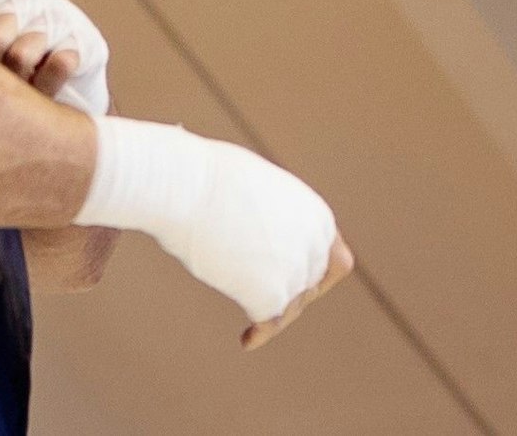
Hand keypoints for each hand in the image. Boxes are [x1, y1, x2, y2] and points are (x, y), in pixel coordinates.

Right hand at [72, 116, 354, 347]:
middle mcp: (316, 243)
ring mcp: (296, 269)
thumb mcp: (257, 189)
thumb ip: (270, 215)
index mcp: (317, 215)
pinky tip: (246, 338)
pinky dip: (260, 332)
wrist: (185, 186)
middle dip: (291, 295)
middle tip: (265, 308)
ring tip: (253, 328)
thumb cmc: (206, 179)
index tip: (292, 287)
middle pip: (312, 283)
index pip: (331, 257)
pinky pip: (270, 320)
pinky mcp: (272, 293)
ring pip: (291, 305)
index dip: (312, 275)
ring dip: (273, 314)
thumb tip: (257, 232)